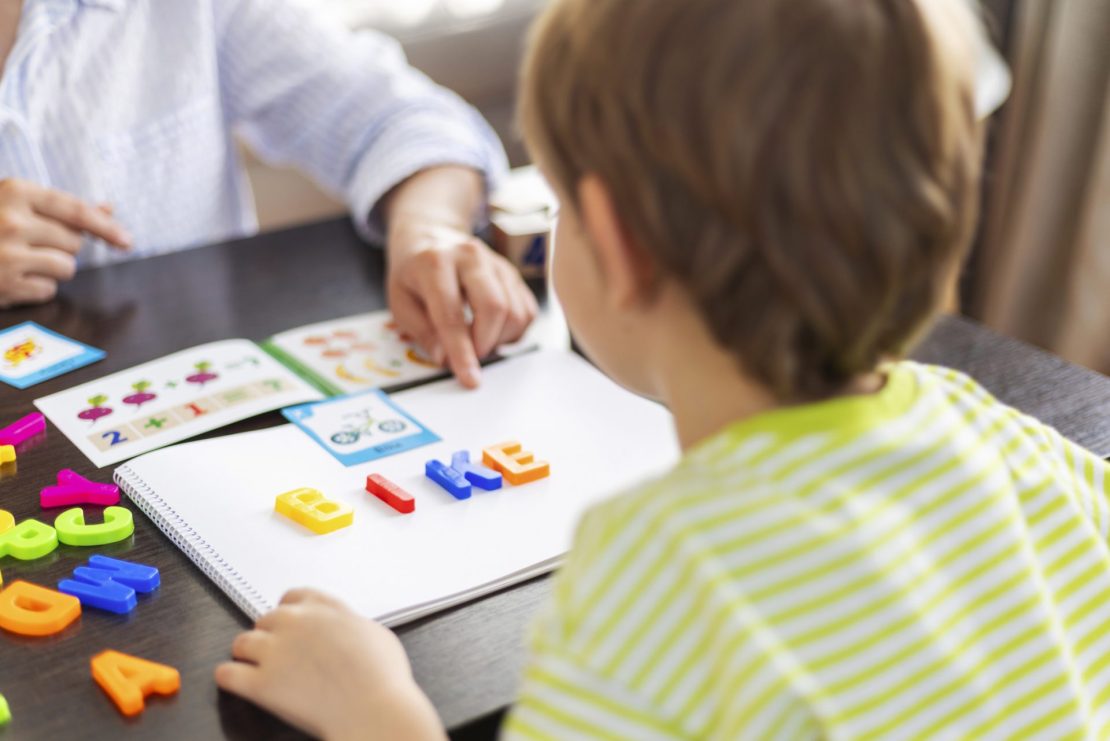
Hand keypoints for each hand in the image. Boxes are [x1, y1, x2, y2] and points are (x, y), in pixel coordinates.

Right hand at [0, 178, 131, 307]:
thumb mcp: (14, 202)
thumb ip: (60, 207)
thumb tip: (108, 208)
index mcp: (16, 191)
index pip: (77, 211)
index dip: (107, 227)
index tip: (126, 241)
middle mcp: (12, 221)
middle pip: (74, 243)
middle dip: (61, 246)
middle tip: (31, 243)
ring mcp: (7, 254)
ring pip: (66, 268)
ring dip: (52, 268)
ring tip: (21, 259)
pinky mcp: (5, 284)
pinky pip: (48, 290)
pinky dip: (36, 287)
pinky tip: (13, 276)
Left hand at [215, 589, 444, 740]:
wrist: (374, 710)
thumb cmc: (384, 678)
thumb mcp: (375, 634)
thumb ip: (350, 623)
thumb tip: (344, 628)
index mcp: (324, 608)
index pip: (293, 596)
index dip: (289, 611)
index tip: (290, 623)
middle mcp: (295, 623)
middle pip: (265, 619)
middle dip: (270, 636)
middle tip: (278, 654)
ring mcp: (275, 652)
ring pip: (241, 643)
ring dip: (247, 655)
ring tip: (254, 668)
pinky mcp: (260, 684)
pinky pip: (227, 674)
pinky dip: (229, 677)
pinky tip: (236, 682)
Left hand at [387, 221, 537, 388]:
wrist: (432, 236)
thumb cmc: (413, 273)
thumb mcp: (400, 302)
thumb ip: (422, 331)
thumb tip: (445, 358)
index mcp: (435, 263)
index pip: (452, 314)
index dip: (462, 352)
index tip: (469, 379)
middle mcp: (470, 257)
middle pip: (494, 308)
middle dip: (485, 343)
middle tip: (470, 355)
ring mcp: (497, 263)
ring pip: (515, 312)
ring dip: (500, 339)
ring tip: (477, 340)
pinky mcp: (514, 274)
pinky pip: (527, 311)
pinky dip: (513, 332)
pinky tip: (492, 331)